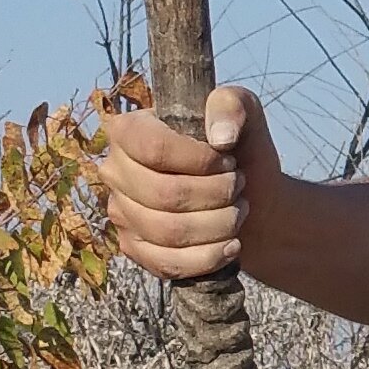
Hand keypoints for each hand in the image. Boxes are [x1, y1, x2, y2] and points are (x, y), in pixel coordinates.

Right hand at [99, 85, 272, 279]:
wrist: (252, 200)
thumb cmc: (240, 152)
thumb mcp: (244, 114)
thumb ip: (233, 105)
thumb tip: (221, 136)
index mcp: (130, 129)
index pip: (154, 148)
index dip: (201, 160)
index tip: (229, 160)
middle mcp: (115, 170)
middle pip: (164, 194)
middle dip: (217, 194)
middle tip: (238, 186)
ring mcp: (121, 212)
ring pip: (168, 232)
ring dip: (218, 225)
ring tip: (238, 211)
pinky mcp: (134, 248)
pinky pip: (167, 263)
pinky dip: (208, 257)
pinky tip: (231, 245)